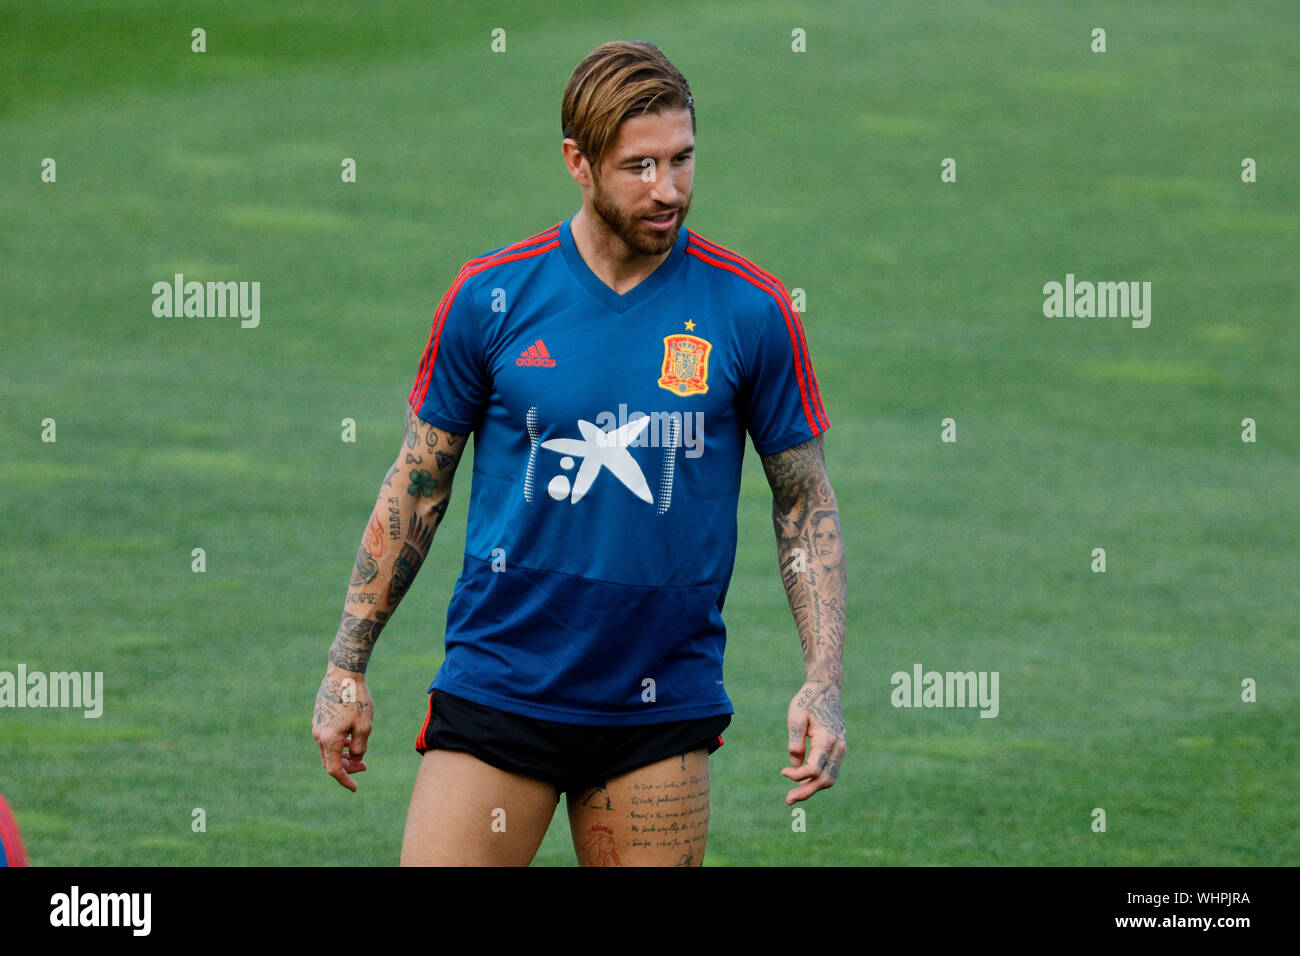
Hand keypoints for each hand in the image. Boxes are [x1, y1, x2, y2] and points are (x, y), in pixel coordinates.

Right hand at [312, 668, 373, 791]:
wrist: (343, 673)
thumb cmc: (357, 699)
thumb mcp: (365, 726)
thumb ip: (359, 747)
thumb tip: (355, 759)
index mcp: (329, 740)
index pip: (335, 770)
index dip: (345, 781)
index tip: (355, 788)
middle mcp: (318, 735)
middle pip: (330, 761)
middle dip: (346, 768)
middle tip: (364, 767)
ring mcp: (316, 725)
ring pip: (327, 750)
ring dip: (342, 755)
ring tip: (359, 755)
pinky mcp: (318, 716)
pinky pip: (326, 738)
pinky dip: (337, 744)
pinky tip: (350, 740)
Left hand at [781, 678, 845, 804]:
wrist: (826, 689)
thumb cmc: (807, 701)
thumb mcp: (795, 717)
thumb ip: (795, 742)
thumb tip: (795, 765)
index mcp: (827, 740)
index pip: (814, 769)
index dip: (797, 776)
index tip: (782, 772)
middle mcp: (838, 747)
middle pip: (824, 779)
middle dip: (806, 792)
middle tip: (787, 800)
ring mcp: (841, 749)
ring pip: (830, 778)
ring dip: (813, 789)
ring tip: (794, 795)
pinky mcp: (839, 749)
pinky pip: (831, 771)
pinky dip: (819, 780)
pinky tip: (804, 783)